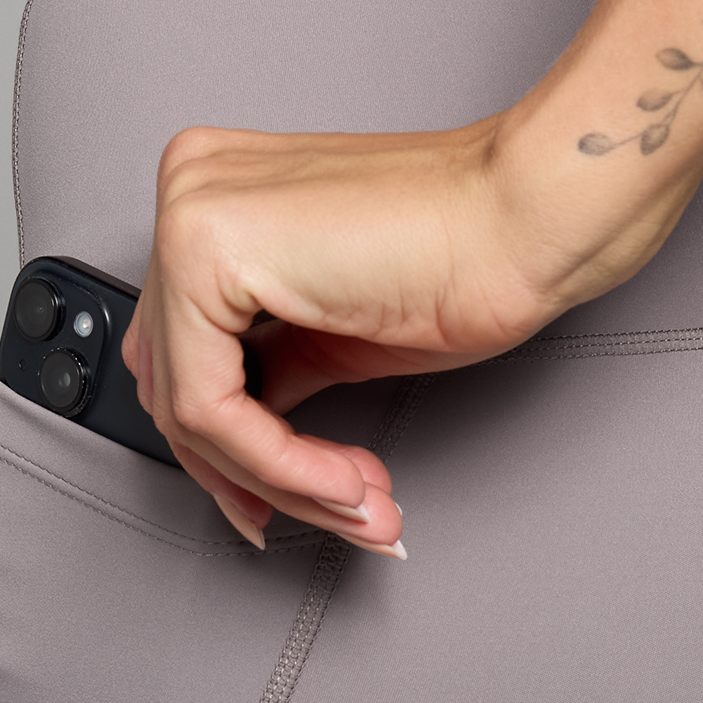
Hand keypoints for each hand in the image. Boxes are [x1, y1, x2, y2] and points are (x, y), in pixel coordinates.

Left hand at [121, 117, 564, 555]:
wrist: (526, 221)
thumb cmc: (464, 256)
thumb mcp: (337, 333)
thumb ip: (273, 370)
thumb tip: (246, 432)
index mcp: (216, 199)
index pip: (181, 354)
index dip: (235, 452)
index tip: (292, 500)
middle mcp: (190, 191)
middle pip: (177, 385)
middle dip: (260, 476)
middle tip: (341, 512)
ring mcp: (189, 213)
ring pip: (189, 407)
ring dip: (283, 481)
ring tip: (360, 502)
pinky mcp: (205, 248)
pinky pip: (211, 404)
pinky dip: (279, 463)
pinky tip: (345, 479)